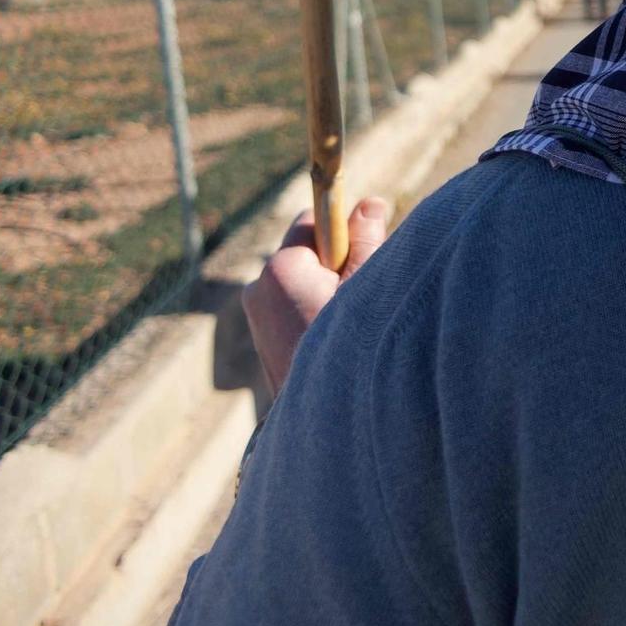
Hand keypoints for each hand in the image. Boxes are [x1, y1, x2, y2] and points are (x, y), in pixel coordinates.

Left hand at [243, 197, 390, 395]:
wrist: (330, 421)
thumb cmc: (355, 344)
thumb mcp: (370, 285)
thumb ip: (367, 240)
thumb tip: (370, 203)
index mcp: (282, 268)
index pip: (311, 222)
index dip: (340, 232)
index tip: (364, 248)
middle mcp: (258, 287)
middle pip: (304, 253)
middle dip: (333, 264)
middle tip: (362, 293)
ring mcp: (255, 316)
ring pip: (298, 283)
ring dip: (323, 291)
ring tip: (349, 322)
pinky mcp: (260, 339)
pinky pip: (289, 308)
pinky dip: (310, 313)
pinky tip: (333, 339)